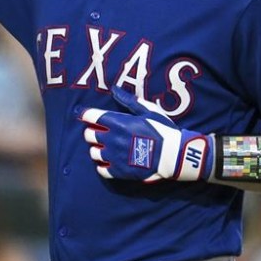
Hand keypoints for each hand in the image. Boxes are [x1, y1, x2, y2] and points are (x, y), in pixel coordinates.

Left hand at [79, 87, 213, 182]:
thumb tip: (114, 89)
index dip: (86, 114)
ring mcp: (114, 157)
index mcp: (118, 123)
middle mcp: (112, 139)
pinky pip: (101, 170)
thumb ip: (128, 101)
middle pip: (88, 134)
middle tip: (102, 132)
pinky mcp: (119, 172)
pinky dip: (103, 165)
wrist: (174, 155)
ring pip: (93, 152)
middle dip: (93, 131)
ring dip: (98, 149)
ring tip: (107, 148)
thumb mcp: (148, 111)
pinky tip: (111, 162)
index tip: (87, 115)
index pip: (90, 116)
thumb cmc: (162, 130)